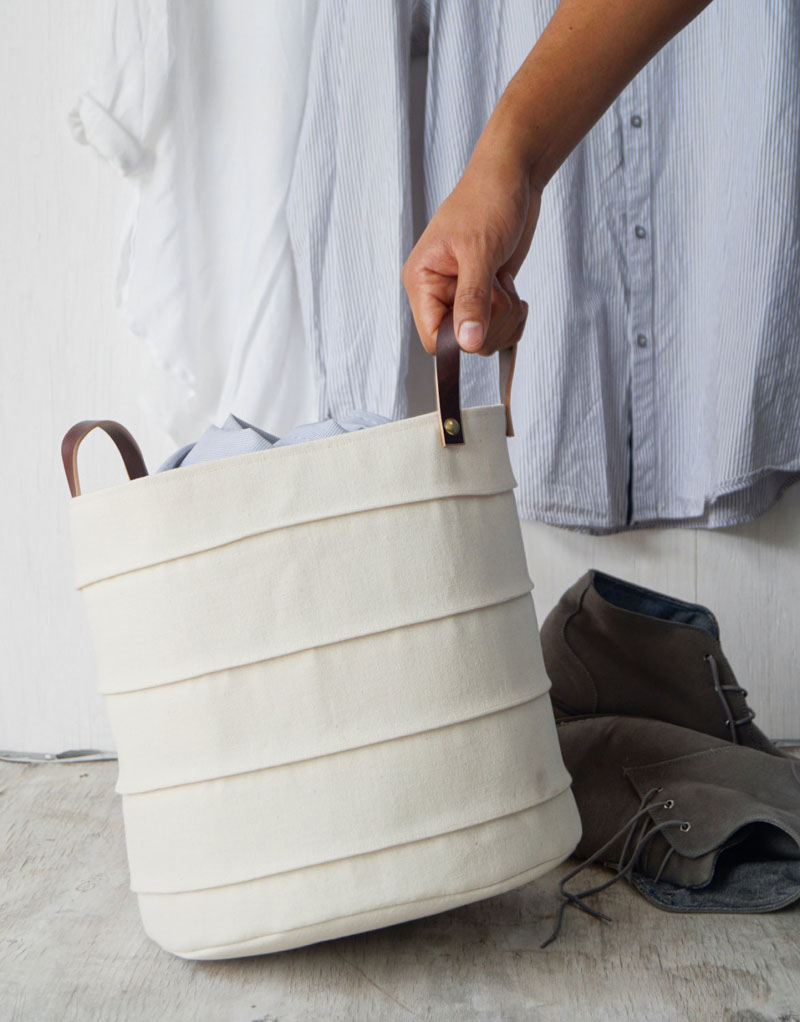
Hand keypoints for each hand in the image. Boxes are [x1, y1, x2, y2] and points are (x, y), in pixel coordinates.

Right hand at [402, 146, 539, 356]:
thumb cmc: (487, 199)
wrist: (513, 175)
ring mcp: (464, 296)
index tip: (484, 320)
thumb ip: (472, 300)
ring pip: (485, 338)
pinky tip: (516, 295)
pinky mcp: (487, 296)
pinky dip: (515, 320)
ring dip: (506, 318)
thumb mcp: (479, 251)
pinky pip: (500, 330)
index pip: (433, 338)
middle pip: (463, 343)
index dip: (460, 340)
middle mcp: (439, 293)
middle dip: (492, 323)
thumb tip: (467, 343)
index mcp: (423, 282)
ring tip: (505, 281)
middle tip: (500, 287)